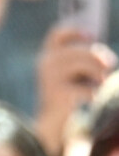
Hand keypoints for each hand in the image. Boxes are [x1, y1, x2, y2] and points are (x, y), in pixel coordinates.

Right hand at [36, 25, 116, 155]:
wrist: (51, 124)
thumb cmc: (66, 95)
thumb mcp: (71, 72)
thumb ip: (81, 57)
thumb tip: (100, 51)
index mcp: (46, 57)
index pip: (57, 34)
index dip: (75, 31)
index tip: (92, 36)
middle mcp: (45, 65)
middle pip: (80, 50)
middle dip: (98, 57)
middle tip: (110, 65)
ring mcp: (50, 79)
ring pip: (86, 64)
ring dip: (99, 73)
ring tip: (101, 83)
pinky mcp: (59, 94)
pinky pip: (88, 88)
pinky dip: (94, 93)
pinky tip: (90, 99)